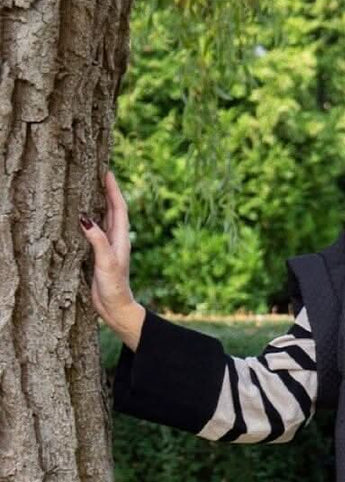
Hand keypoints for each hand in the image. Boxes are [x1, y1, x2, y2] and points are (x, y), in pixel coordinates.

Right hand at [80, 170, 142, 336]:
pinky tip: (86, 218)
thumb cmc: (114, 288)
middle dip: (108, 192)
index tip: (108, 172)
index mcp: (121, 239)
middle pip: (114, 210)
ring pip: (106, 219)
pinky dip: (93, 220)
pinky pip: (97, 231)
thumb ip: (98, 240)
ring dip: (101, 204)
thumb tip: (86, 218)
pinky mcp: (101, 255)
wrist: (116, 309)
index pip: (119, 208)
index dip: (114, 190)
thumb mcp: (106, 263)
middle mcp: (117, 240)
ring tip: (93, 189)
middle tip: (101, 174)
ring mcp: (109, 247)